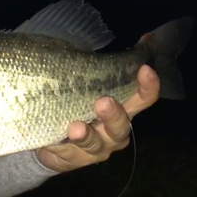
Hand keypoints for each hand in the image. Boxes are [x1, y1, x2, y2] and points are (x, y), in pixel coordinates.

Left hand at [36, 65, 159, 171]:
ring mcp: (95, 149)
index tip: (144, 69)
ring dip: (85, 135)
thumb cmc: (78, 107)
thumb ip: (103, 67)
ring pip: (94, 144)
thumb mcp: (89, 87)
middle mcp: (114, 133)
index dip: (148, 86)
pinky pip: (65, 154)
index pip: (143, 99)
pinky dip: (57, 146)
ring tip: (75, 127)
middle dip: (114, 114)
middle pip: (122, 125)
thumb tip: (137, 36)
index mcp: (123, 112)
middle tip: (102, 102)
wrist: (55, 144)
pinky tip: (48, 142)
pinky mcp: (72, 161)